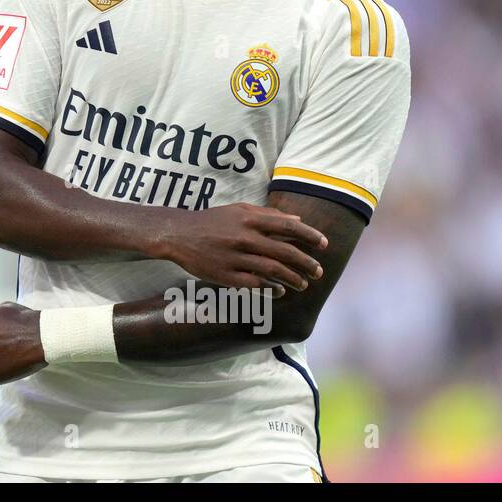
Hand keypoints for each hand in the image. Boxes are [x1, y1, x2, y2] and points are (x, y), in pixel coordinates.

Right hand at [150, 203, 326, 292]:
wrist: (178, 234)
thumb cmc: (211, 221)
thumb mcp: (238, 210)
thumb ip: (268, 215)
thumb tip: (298, 221)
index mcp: (249, 219)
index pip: (287, 227)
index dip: (309, 236)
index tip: (324, 245)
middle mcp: (244, 237)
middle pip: (284, 251)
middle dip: (306, 263)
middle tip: (318, 271)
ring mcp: (235, 257)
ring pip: (273, 270)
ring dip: (293, 278)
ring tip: (304, 284)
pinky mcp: (226, 275)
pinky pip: (255, 284)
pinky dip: (271, 288)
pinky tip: (280, 291)